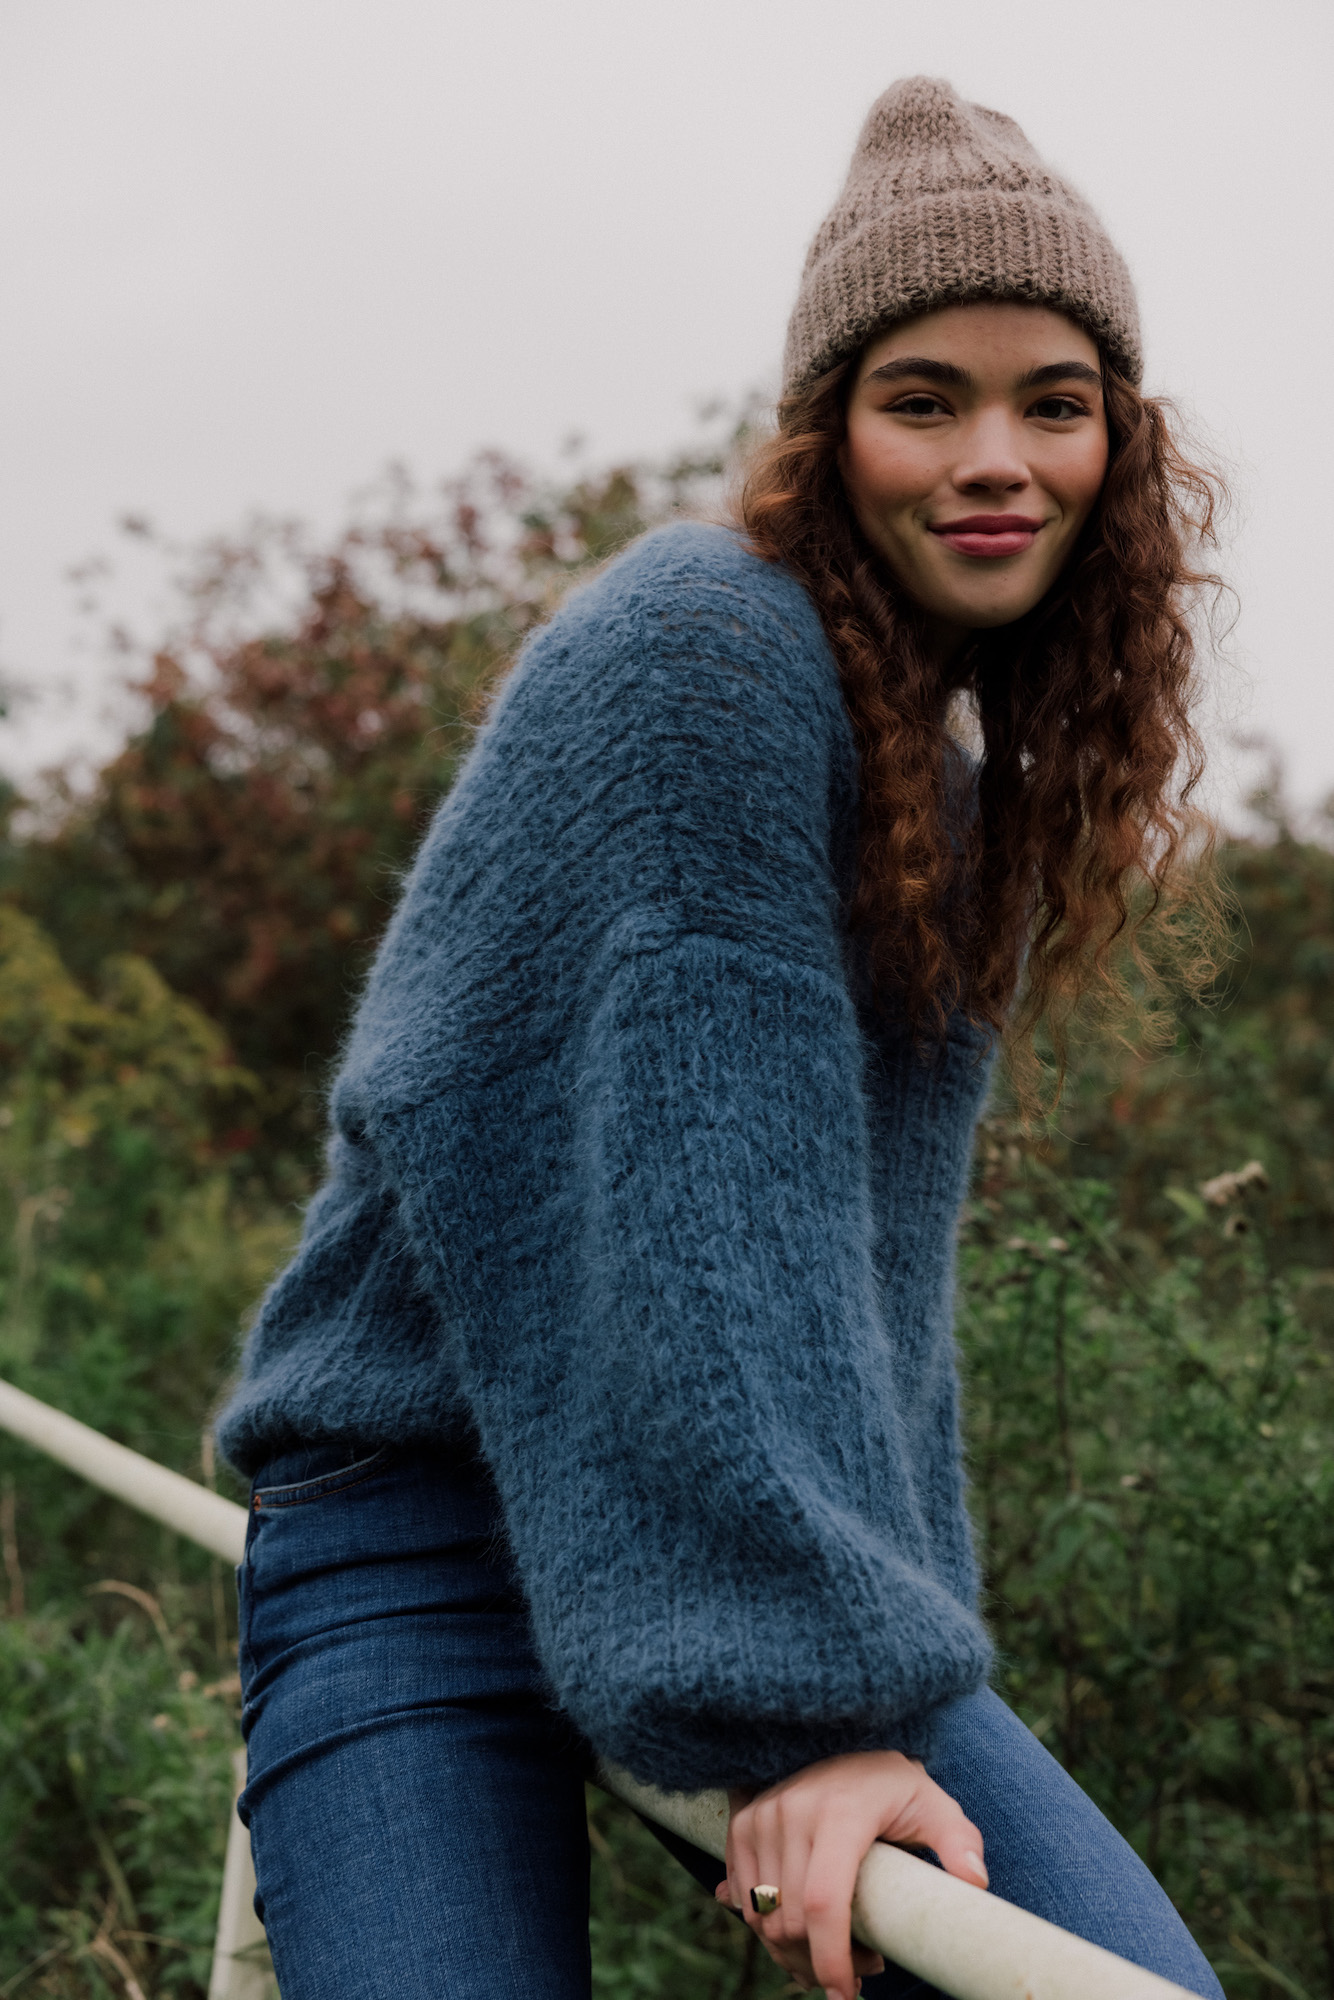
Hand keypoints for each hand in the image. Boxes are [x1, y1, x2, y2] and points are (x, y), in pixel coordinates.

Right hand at [714, 1749, 987, 1999]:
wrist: (844, 1737)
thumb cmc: (894, 1783)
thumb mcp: (933, 1805)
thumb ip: (958, 1841)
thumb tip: (977, 1882)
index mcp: (841, 1813)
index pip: (824, 1902)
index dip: (831, 1959)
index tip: (846, 1995)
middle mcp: (793, 1811)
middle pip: (792, 1921)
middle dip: (822, 1963)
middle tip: (865, 1964)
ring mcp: (762, 1816)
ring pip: (764, 1917)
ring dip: (794, 1951)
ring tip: (837, 1948)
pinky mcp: (743, 1823)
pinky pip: (745, 1900)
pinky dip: (769, 1929)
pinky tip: (803, 1928)